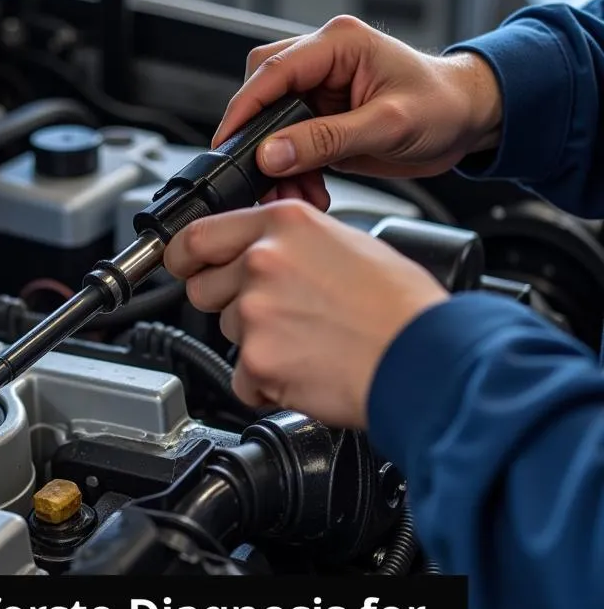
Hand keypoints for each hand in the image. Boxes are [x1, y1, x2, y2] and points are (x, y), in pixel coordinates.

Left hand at [164, 199, 448, 427]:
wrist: (424, 356)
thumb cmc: (400, 306)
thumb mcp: (345, 241)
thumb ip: (289, 242)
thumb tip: (258, 251)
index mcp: (282, 224)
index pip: (196, 235)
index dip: (185, 257)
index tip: (185, 266)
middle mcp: (262, 261)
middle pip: (202, 288)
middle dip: (227, 305)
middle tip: (275, 316)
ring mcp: (255, 311)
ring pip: (226, 333)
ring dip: (255, 344)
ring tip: (307, 342)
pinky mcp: (257, 360)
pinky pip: (242, 378)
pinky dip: (266, 384)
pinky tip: (306, 370)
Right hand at [219, 15, 503, 209]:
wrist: (470, 121)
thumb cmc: (445, 106)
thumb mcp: (387, 125)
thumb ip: (326, 139)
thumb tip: (273, 153)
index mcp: (338, 44)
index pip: (271, 70)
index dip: (244, 108)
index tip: (229, 142)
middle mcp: (324, 61)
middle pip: (262, 92)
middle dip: (258, 138)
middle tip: (263, 175)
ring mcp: (322, 89)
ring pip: (272, 122)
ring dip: (276, 162)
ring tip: (294, 190)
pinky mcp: (323, 117)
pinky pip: (290, 142)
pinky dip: (292, 170)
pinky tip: (308, 187)